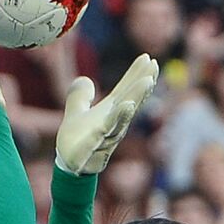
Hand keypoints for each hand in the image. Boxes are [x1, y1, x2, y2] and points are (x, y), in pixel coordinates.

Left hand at [55, 54, 158, 174]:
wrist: (69, 165)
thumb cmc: (76, 140)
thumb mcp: (76, 111)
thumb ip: (79, 96)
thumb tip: (84, 80)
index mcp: (110, 112)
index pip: (126, 90)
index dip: (137, 74)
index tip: (148, 58)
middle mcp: (114, 121)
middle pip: (131, 99)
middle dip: (143, 83)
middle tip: (153, 65)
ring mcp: (107, 133)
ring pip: (125, 114)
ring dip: (136, 97)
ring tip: (146, 81)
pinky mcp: (95, 143)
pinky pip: (108, 129)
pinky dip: (118, 117)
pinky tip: (126, 105)